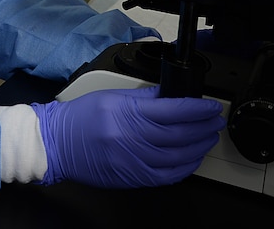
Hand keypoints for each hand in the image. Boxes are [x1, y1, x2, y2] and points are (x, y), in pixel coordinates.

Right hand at [32, 84, 224, 188]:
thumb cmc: (81, 117)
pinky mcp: (132, 178)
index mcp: (127, 114)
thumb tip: (170, 95)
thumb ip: (144, 97)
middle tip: (215, 120)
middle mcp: (132, 139)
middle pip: (180, 134)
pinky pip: (166, 177)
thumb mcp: (112, 96)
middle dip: (203, 127)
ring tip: (208, 137)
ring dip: (198, 147)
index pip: (173, 111)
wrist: (58, 144)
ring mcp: (133, 161)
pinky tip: (192, 159)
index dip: (197, 109)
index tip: (210, 106)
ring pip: (177, 157)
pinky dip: (184, 169)